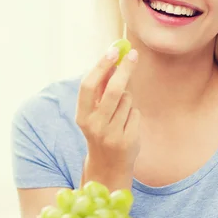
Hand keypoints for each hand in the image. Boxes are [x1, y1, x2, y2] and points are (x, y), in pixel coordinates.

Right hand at [75, 44, 140, 173]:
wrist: (107, 167)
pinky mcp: (127, 141)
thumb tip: (113, 60)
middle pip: (113, 91)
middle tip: (134, 55)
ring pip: (127, 101)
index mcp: (82, 116)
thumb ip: (101, 89)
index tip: (113, 51)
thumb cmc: (102, 131)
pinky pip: (135, 113)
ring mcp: (111, 135)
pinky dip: (133, 114)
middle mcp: (94, 126)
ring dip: (128, 99)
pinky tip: (127, 126)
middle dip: (125, 70)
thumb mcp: (95, 113)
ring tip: (121, 113)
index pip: (88, 86)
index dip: (100, 66)